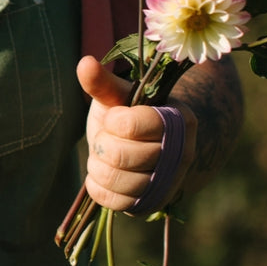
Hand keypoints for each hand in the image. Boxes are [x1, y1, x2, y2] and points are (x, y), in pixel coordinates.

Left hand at [77, 55, 196, 212]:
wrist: (149, 147)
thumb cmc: (130, 116)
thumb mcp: (120, 97)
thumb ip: (104, 83)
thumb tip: (84, 62)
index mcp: (179, 120)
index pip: (133, 125)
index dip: (114, 122)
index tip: (115, 118)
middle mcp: (182, 154)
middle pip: (122, 156)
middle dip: (103, 144)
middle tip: (107, 138)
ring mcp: (169, 182)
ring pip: (117, 181)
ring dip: (98, 166)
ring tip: (103, 155)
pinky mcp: (151, 203)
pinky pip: (115, 202)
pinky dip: (99, 187)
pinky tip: (102, 173)